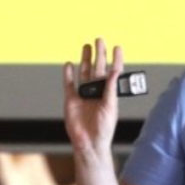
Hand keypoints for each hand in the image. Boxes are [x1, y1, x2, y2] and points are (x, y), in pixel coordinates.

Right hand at [63, 38, 123, 161]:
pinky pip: (69, 84)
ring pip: (84, 73)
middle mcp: (96, 92)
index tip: (117, 47)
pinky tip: (69, 64)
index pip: (113, 73)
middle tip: (100, 40)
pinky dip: (68, 74)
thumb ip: (110, 88)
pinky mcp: (71, 100)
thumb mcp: (110, 107)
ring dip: (85, 60)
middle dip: (99, 55)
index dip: (115, 60)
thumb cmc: (103, 128)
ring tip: (86, 46)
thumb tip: (114, 72)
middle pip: (97, 69)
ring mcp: (83, 95)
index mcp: (108, 93)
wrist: (89, 143)